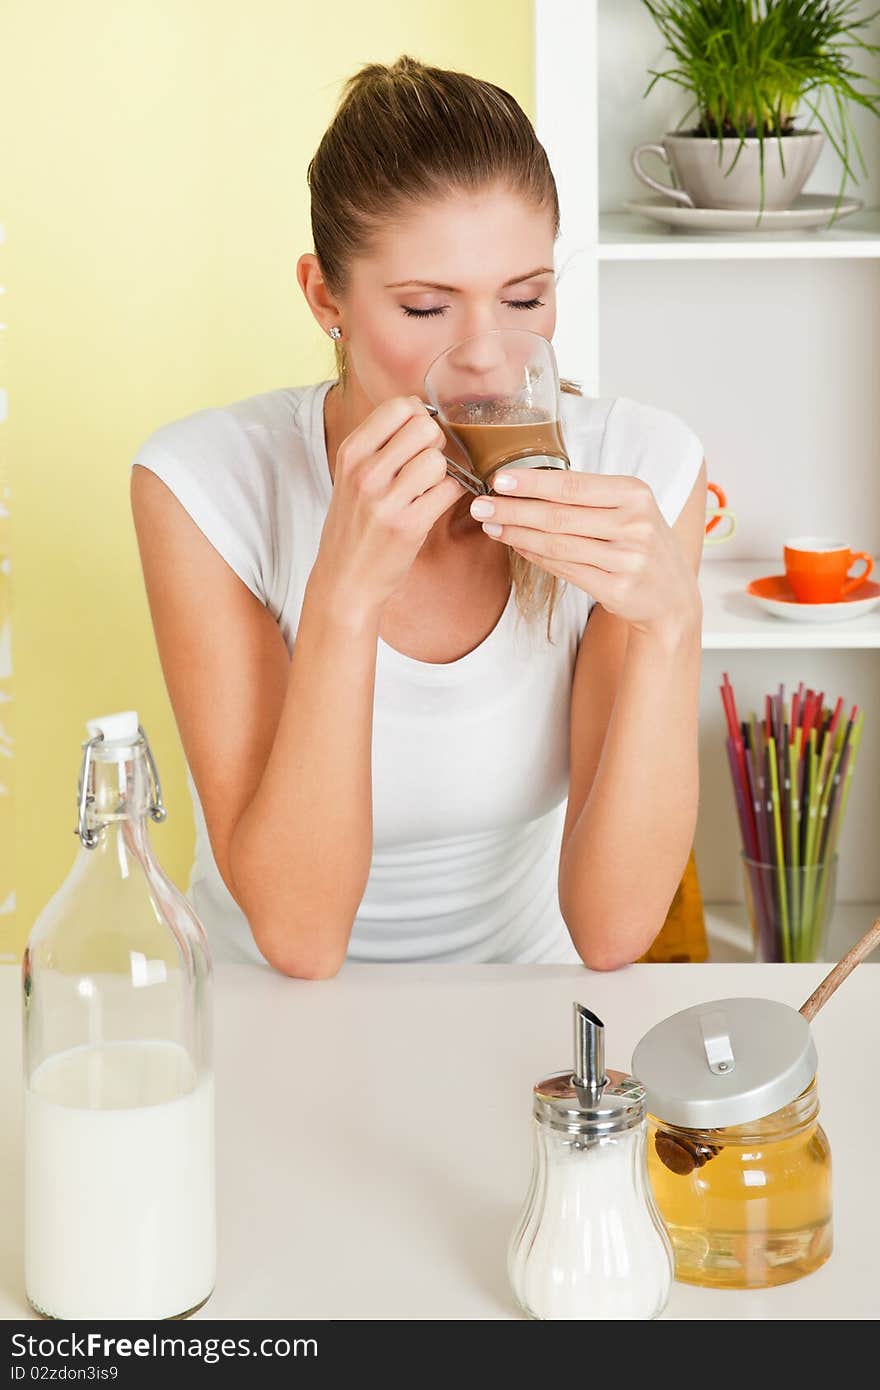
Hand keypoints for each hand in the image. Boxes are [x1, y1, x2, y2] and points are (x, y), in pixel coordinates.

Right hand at [314, 396, 466, 623]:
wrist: (345, 579)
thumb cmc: (353, 524)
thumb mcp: (350, 476)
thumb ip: (379, 444)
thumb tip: (421, 410)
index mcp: (351, 453)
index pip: (400, 406)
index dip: (419, 418)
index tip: (416, 438)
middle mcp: (365, 472)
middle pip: (425, 428)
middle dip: (434, 445)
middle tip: (425, 466)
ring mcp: (386, 500)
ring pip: (439, 460)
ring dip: (441, 474)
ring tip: (424, 490)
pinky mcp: (409, 526)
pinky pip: (450, 490)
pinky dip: (448, 496)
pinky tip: (431, 507)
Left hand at [470, 468, 700, 637]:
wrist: (672, 596)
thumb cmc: (640, 544)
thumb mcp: (628, 509)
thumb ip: (588, 497)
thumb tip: (528, 485)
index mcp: (634, 494)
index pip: (572, 486)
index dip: (532, 483)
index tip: (499, 480)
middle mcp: (634, 525)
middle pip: (559, 516)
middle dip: (514, 510)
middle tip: (481, 506)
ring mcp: (627, 559)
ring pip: (558, 544)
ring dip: (518, 534)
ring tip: (492, 526)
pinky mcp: (617, 588)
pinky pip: (565, 569)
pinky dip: (536, 556)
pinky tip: (516, 546)